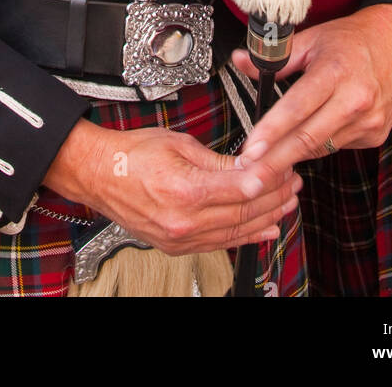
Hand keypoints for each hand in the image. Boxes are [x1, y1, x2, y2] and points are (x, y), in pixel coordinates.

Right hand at [43, 118, 301, 256]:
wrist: (99, 174)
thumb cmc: (132, 155)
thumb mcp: (180, 144)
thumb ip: (218, 160)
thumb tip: (249, 165)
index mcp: (185, 190)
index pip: (240, 188)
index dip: (268, 180)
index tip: (285, 170)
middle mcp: (184, 220)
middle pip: (242, 212)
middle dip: (274, 197)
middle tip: (292, 183)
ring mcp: (180, 237)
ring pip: (235, 231)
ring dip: (266, 218)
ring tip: (286, 205)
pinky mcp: (176, 245)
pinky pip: (218, 243)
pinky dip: (244, 237)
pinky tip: (263, 230)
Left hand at [233, 4, 391, 168]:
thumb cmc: (352, 39)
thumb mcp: (312, 39)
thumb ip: (275, 57)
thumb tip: (241, 60)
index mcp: (336, 71)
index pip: (297, 108)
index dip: (271, 131)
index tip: (251, 149)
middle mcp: (356, 99)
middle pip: (308, 139)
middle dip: (274, 161)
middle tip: (249, 175)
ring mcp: (369, 121)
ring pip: (320, 147)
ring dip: (292, 157)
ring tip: (265, 162)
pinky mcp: (375, 135)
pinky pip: (336, 146)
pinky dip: (316, 146)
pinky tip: (305, 139)